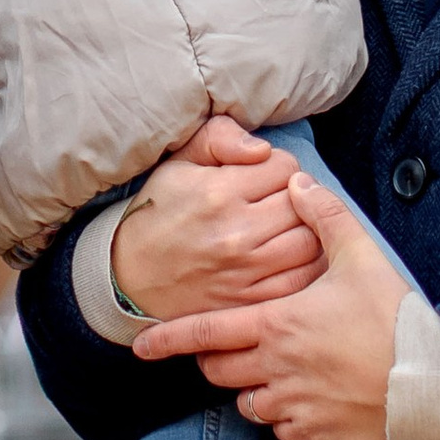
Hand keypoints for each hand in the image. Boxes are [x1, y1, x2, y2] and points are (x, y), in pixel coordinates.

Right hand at [109, 111, 325, 319]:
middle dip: (296, 198)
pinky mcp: (250, 302)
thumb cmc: (160, 212)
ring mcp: (245, 272)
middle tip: (278, 202)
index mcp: (219, 192)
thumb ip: (221, 137)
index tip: (265, 176)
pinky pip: (301, 280)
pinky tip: (289, 257)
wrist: (129, 276)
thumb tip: (262, 148)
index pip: (285, 167)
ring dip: (306, 231)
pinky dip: (305, 266)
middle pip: (303, 205)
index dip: (279, 166)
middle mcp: (236, 234)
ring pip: (310, 243)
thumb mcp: (179, 162)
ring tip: (286, 228)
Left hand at [131, 169, 404, 439]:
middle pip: (219, 371)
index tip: (140, 346)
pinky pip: (282, 430)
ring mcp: (296, 406)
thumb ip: (324, 216)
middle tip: (230, 349)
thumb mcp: (362, 257)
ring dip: (251, 390)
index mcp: (278, 324)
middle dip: (215, 360)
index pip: (206, 332)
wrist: (435, 381)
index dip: (168, 339)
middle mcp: (277, 369)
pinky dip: (284, 417)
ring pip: (248, 404)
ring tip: (275, 372)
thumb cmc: (396, 318)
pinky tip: (305, 399)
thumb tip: (297, 181)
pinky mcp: (317, 435)